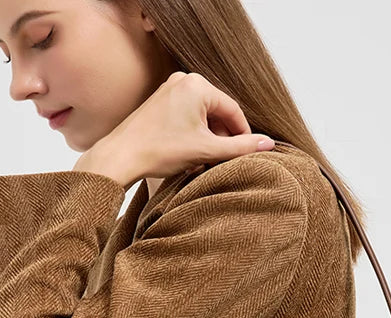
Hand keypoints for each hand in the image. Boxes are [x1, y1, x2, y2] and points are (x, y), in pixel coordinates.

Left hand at [73, 71, 274, 189]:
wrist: (121, 156)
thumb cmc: (160, 150)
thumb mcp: (207, 150)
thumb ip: (240, 148)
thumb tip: (268, 144)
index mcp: (198, 85)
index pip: (233, 110)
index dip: (243, 135)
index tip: (248, 154)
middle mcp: (184, 81)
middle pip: (218, 113)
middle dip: (223, 138)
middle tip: (223, 162)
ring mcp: (170, 90)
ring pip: (203, 117)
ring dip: (209, 140)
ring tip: (205, 162)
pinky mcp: (161, 103)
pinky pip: (188, 117)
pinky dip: (195, 136)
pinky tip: (192, 156)